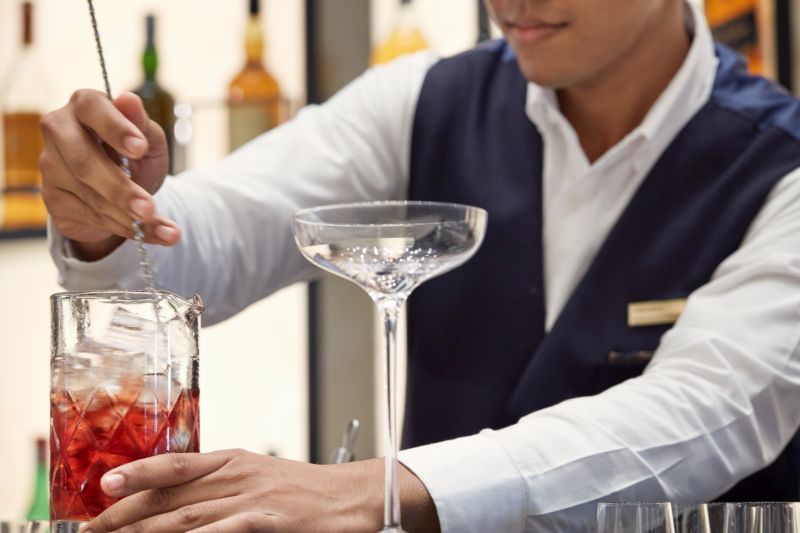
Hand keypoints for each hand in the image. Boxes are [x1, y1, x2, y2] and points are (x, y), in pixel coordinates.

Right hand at [39, 89, 179, 260]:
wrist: (123, 193)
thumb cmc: (135, 156)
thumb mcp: (149, 140)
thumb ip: (142, 124)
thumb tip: (129, 99)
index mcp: (85, 106)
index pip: (93, 109)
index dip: (116, 128)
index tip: (140, 148)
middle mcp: (60, 131)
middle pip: (84, 161)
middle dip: (120, 189)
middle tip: (149, 208)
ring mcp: (51, 166)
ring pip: (88, 195)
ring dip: (127, 216)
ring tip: (162, 228)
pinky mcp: (53, 198)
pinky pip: (88, 217)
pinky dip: (122, 228)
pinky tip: (148, 233)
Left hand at [81, 449, 439, 532]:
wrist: (354, 497)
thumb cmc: (305, 490)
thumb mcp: (258, 475)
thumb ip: (219, 485)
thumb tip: (175, 500)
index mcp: (233, 460)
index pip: (174, 465)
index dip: (135, 474)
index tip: (101, 487)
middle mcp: (237, 477)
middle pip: (169, 497)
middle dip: (123, 516)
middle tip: (90, 530)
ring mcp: (252, 502)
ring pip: (185, 520)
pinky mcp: (270, 524)